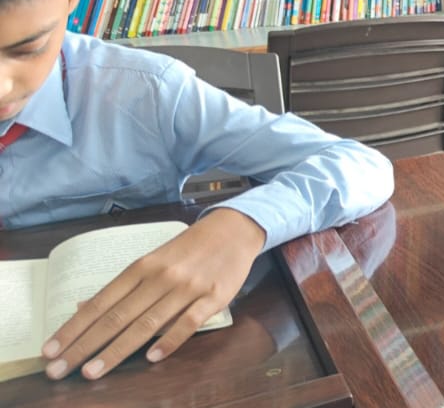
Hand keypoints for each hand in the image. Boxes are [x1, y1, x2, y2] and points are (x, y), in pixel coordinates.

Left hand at [43, 208, 265, 379]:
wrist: (234, 230)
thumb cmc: (189, 248)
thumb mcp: (152, 260)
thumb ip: (122, 286)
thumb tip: (82, 306)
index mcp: (142, 267)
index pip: (100, 303)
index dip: (73, 328)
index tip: (50, 350)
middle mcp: (160, 277)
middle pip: (116, 317)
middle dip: (84, 346)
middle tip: (58, 370)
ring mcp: (187, 288)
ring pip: (146, 324)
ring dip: (116, 350)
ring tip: (91, 372)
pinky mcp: (214, 297)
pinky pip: (188, 323)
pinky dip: (169, 341)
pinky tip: (150, 358)